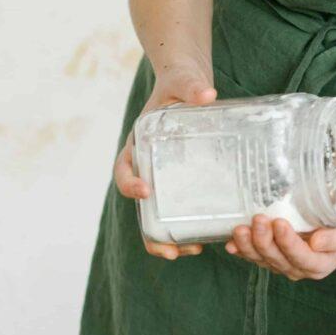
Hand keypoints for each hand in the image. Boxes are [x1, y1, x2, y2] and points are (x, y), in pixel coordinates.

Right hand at [114, 59, 216, 259]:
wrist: (189, 83)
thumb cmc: (181, 83)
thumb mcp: (184, 82)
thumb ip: (192, 86)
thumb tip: (207, 94)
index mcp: (139, 144)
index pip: (124, 168)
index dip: (130, 182)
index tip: (145, 190)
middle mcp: (148, 166)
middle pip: (140, 206)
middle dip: (150, 232)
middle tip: (169, 250)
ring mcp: (166, 176)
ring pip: (160, 214)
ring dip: (169, 238)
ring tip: (190, 253)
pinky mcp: (187, 180)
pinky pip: (183, 207)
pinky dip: (191, 224)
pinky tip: (211, 236)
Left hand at [226, 215, 335, 280]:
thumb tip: (317, 242)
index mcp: (322, 264)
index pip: (303, 258)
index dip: (289, 243)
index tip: (280, 223)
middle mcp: (300, 269)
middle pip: (278, 259)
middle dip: (265, 241)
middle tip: (259, 219)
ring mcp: (283, 263)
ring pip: (262, 259)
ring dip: (249, 245)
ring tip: (241, 228)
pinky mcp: (271, 255)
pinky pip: (253, 256)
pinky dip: (241, 250)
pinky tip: (231, 243)